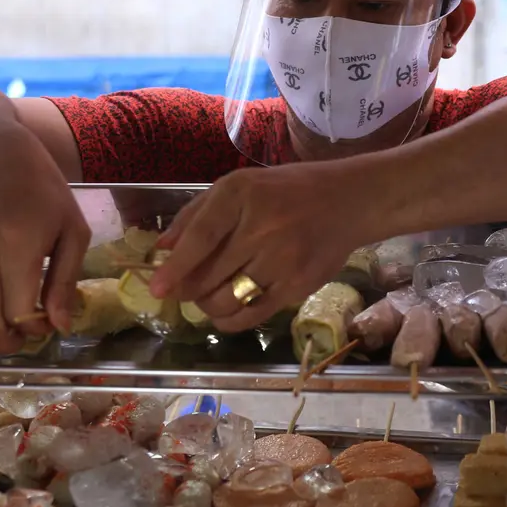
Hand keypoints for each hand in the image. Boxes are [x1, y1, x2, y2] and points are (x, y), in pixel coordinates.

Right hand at [0, 129, 89, 353]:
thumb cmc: (43, 190)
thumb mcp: (73, 229)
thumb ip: (66, 280)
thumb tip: (59, 326)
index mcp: (18, 246)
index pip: (19, 313)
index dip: (37, 328)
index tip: (51, 319)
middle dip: (11, 343)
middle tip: (29, 331)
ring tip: (8, 325)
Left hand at [148, 164, 373, 332]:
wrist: (348, 201)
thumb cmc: (286, 191)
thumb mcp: (239, 186)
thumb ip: (196, 214)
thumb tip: (161, 249)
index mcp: (241, 194)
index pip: (201, 236)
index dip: (175, 266)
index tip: (157, 288)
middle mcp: (262, 226)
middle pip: (209, 275)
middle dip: (187, 290)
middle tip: (182, 290)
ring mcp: (283, 258)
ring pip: (227, 300)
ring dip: (207, 306)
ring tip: (207, 297)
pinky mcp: (298, 285)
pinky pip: (253, 314)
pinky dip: (231, 320)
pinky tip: (225, 312)